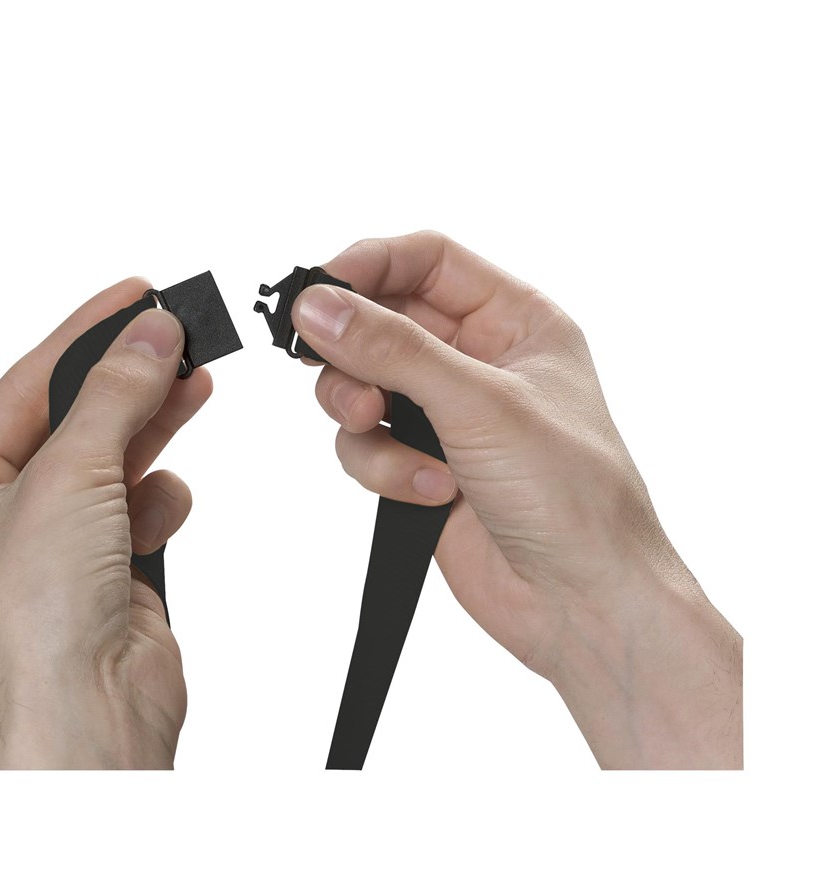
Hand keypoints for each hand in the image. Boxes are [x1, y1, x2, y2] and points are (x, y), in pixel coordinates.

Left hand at [0, 277, 212, 767]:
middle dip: (127, 377)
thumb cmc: (37, 625)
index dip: (82, 333)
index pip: (26, 385)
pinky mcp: (112, 571)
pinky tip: (165, 510)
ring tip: (195, 383)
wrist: (90, 721)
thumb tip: (150, 334)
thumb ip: (113, 398)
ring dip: (153, 429)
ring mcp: (62, 545)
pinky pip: (144, 509)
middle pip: (76, 418)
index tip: (135, 294)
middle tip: (177, 330)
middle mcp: (6, 516)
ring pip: (117, 459)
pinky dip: (161, 502)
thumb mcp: (67, 480)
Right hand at [292, 231, 741, 768]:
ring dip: (363, 419)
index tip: (315, 293)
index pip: (425, 262)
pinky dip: (384, 470)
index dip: (367, 267)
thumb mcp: (482, 405)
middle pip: (381, 323)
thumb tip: (320, 306)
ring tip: (400, 450)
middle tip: (352, 389)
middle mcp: (478, 363)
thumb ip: (394, 350)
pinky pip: (367, 446)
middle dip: (355, 357)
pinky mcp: (421, 467)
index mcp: (515, 322)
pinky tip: (429, 492)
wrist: (584, 602)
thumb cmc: (577, 499)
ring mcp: (447, 418)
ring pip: (361, 387)